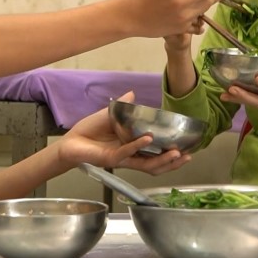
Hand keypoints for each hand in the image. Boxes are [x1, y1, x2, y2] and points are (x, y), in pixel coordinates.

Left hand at [59, 91, 190, 174]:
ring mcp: (121, 158)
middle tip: (187, 155)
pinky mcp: (111, 159)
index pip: (156, 154)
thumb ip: (123, 107)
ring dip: (162, 160)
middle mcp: (130, 156)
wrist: (70, 140)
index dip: (170, 153)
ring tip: (176, 153)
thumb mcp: (109, 115)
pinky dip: (138, 146)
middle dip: (172, 162)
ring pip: (146, 165)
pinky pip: (127, 153)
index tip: (186, 147)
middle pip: (156, 164)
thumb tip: (134, 93)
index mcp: (132, 147)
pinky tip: (148, 139)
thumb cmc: (89, 130)